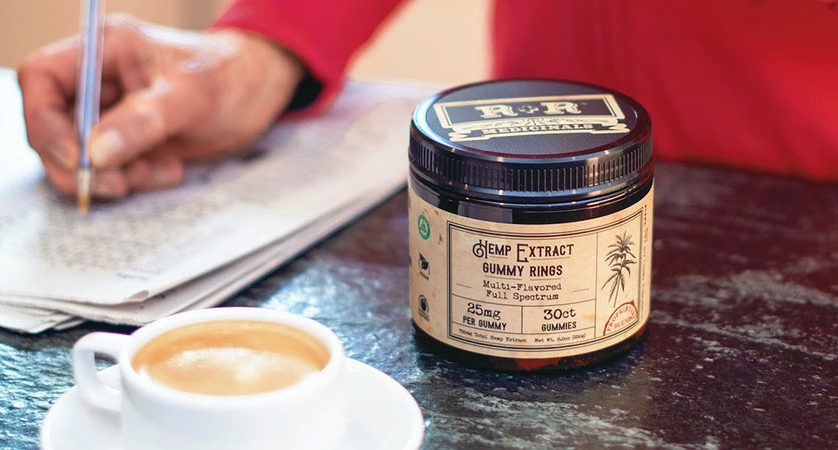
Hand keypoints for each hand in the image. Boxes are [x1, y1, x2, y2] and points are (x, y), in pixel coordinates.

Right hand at [17, 15, 303, 198]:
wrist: (261, 92)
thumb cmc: (229, 76)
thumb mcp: (189, 96)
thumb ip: (142, 121)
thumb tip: (95, 153)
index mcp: (103, 51)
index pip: (41, 79)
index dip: (46, 121)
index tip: (78, 156)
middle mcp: (100, 82)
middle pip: (51, 126)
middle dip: (78, 162)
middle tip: (115, 184)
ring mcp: (113, 113)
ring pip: (81, 156)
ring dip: (112, 176)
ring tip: (158, 172)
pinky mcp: (131, 141)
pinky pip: (113, 170)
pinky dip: (136, 179)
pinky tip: (170, 170)